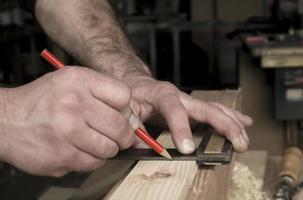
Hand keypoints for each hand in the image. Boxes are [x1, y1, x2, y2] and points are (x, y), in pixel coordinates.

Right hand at [0, 67, 134, 176]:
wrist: (6, 121)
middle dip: (124, 135)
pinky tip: (79, 149)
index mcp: (78, 81)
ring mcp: (67, 133)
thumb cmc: (42, 101)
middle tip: (118, 136)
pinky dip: (92, 159)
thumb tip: (136, 123)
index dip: (126, 108)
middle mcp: (73, 104)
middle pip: (121, 125)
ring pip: (110, 148)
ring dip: (107, 148)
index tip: (122, 115)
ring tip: (92, 141)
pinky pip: (94, 163)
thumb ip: (104, 96)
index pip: (124, 95)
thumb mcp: (72, 83)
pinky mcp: (62, 157)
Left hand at [125, 77, 252, 153]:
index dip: (182, 129)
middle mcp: (179, 96)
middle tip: (238, 143)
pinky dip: (230, 117)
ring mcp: (188, 102)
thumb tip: (144, 146)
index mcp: (161, 93)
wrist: (137, 84)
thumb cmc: (131, 94)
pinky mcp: (192, 108)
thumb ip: (133, 126)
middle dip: (225, 125)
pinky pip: (214, 111)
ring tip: (244, 138)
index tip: (187, 149)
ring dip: (232, 124)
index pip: (174, 110)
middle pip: (206, 108)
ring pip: (215, 109)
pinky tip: (244, 122)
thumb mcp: (126, 108)